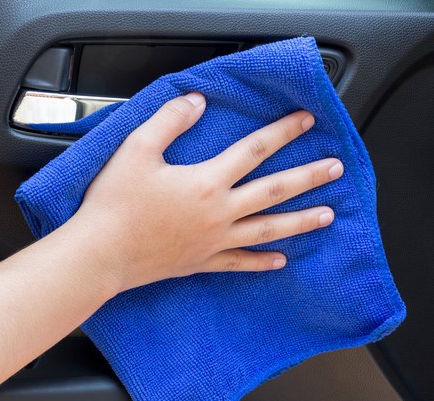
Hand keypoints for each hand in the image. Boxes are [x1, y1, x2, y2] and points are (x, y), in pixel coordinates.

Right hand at [72, 92, 343, 292]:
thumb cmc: (114, 204)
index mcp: (205, 182)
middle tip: (336, 168)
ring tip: (327, 216)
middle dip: (308, 177)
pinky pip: (240, 264)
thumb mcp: (136, 150)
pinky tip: (281, 262)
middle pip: (273, 191)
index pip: (254, 151)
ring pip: (267, 229)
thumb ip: (169, 121)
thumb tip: (198, 102)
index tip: (306, 121)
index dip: (282, 132)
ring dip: (300, 221)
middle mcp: (218, 213)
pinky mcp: (200, 262)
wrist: (100, 254)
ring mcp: (212, 241)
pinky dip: (262, 263)